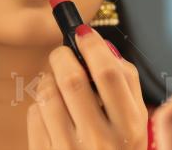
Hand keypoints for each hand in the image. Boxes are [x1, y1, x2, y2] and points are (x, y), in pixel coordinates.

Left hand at [27, 24, 147, 149]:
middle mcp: (99, 141)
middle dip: (63, 56)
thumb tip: (102, 46)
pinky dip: (41, 105)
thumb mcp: (137, 122)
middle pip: (72, 80)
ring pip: (47, 95)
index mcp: (129, 128)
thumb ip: (126, 82)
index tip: (83, 33)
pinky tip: (54, 113)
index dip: (92, 46)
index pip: (108, 74)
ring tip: (58, 83)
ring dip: (49, 79)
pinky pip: (33, 116)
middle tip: (64, 52)